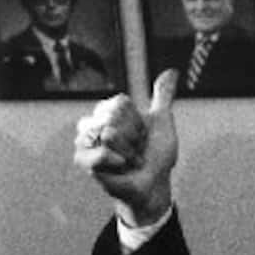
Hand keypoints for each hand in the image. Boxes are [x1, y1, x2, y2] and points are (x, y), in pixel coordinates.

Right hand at [74, 69, 179, 226]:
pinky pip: (101, 153)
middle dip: (134, 136)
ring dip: (129, 150)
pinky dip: (119, 161)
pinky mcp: (82, 161)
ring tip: (129, 158)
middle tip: (136, 148)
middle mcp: (92, 122)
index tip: (142, 133)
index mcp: (107, 110)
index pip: (122, 103)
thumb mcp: (163, 121)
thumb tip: (172, 71)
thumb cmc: (156, 154)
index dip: (138, 120)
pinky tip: (121, 166)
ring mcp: (84, 141)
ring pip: (110, 133)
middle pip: (115, 116)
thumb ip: (163, 96)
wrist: (155, 183)